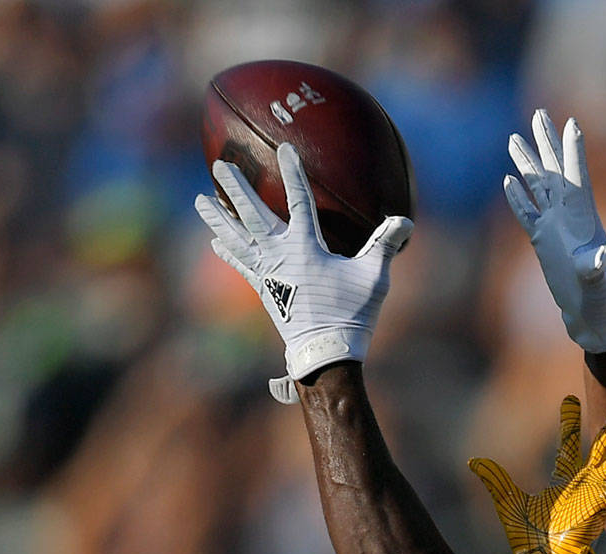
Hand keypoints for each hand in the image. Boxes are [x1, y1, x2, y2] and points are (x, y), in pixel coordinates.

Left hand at [197, 143, 413, 401]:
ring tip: (200, 200)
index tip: (285, 149)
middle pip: (252, 215)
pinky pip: (241, 264)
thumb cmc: (351, 314)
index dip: (293, 173)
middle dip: (236, 188)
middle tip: (220, 164)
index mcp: (306, 248)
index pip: (298, 201)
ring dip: (218, 218)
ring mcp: (267, 273)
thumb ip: (385, 246)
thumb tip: (405, 222)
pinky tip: (216, 239)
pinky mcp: (263, 289)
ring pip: (237, 239)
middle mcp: (280, 256)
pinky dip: (228, 250)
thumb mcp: (374, 278)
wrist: (325, 352)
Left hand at [469, 392, 605, 553]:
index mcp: (567, 481)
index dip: (569, 422)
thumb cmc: (531, 541)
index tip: (569, 400)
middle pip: (605, 443)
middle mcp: (588, 483)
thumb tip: (474, 462)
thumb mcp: (511, 504)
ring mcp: (600, 491)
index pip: (570, 445)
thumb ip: (498, 482)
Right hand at [504, 110, 605, 353]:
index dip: (573, 150)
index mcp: (583, 218)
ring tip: (514, 137)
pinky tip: (508, 181)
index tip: (572, 121)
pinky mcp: (543, 242)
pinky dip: (518, 197)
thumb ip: (596, 270)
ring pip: (538, 186)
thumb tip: (596, 258)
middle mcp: (569, 216)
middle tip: (539, 112)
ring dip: (527, 162)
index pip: (576, 176)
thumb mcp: (599, 283)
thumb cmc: (603, 299)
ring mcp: (555, 227)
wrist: (596, 315)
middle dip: (547, 141)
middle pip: (554, 170)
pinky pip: (527, 213)